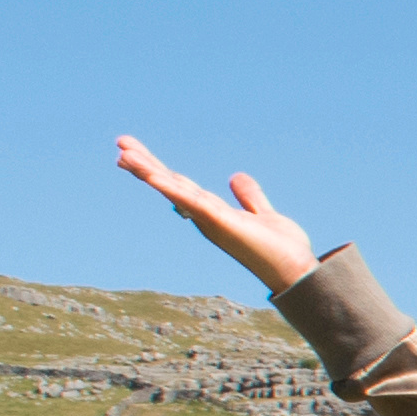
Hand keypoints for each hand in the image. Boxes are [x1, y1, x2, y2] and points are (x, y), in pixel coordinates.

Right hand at [110, 134, 317, 294]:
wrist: (296, 272)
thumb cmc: (281, 250)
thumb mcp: (263, 214)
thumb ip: (250, 197)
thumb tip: (236, 177)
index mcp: (212, 213)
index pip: (180, 185)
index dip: (159, 170)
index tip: (137, 154)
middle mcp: (205, 217)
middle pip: (169, 184)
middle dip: (145, 164)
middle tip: (120, 144)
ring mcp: (209, 219)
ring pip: (172, 190)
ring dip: (147, 171)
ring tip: (123, 153)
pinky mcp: (220, 221)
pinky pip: (190, 200)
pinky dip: (169, 187)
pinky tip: (151, 174)